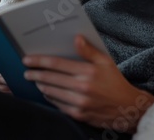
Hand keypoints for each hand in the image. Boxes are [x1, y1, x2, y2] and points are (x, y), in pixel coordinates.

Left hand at [22, 35, 153, 133]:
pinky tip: (46, 92)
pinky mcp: (78, 114)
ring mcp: (79, 103)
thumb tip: (76, 38)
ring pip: (51, 92)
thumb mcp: (106, 62)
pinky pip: (57, 105)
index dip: (39, 61)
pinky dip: (49, 97)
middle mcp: (82, 87)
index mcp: (88, 72)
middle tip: (26, 71)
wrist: (127, 108)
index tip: (27, 60)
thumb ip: (89, 50)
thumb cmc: (116, 82)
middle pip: (50, 79)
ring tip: (35, 80)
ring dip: (40, 85)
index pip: (57, 64)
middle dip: (35, 74)